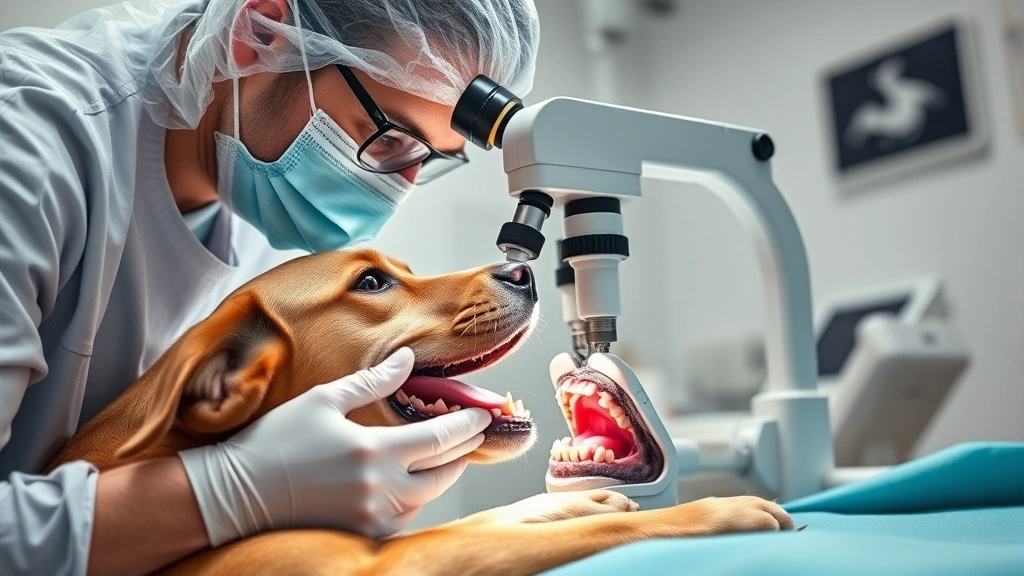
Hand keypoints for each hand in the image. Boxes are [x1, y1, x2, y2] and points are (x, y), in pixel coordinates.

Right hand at [178, 348, 489, 544]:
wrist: (237, 493)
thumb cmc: (276, 440)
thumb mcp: (324, 399)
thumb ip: (374, 382)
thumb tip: (409, 359)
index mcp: (375, 450)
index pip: (442, 437)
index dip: (470, 424)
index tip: (486, 413)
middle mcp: (380, 489)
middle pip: (445, 471)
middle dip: (465, 449)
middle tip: (476, 431)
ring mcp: (372, 517)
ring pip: (428, 497)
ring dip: (444, 474)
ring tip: (451, 453)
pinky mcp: (360, 534)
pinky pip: (405, 517)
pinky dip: (417, 497)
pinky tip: (416, 481)